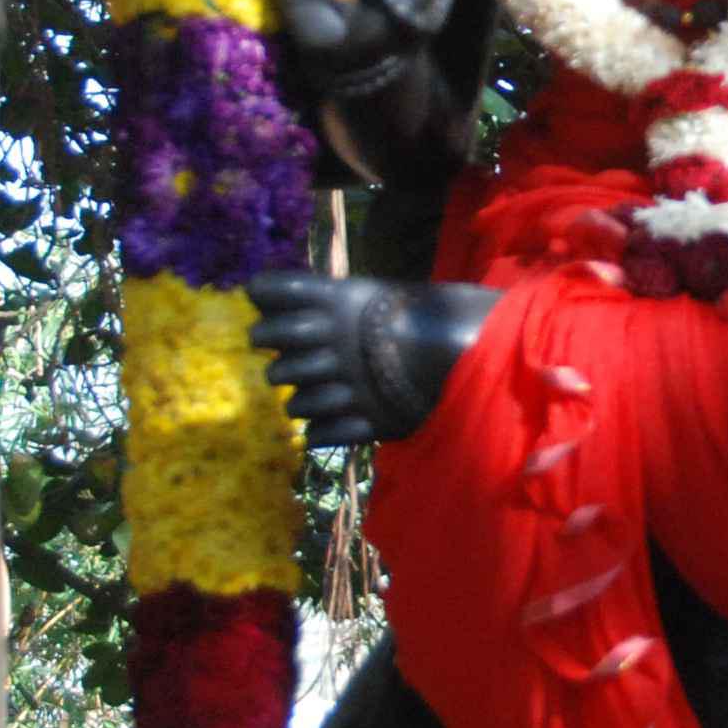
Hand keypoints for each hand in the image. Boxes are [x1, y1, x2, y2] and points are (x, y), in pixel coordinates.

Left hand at [245, 273, 492, 447]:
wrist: (467, 348)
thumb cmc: (423, 313)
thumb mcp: (376, 294)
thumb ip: (330, 299)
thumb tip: (283, 299)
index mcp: (337, 303)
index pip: (277, 293)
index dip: (263, 296)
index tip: (260, 304)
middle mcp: (331, 344)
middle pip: (275, 353)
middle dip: (274, 360)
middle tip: (281, 360)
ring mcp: (345, 386)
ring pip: (295, 404)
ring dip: (299, 401)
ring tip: (309, 397)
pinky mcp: (364, 421)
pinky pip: (320, 435)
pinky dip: (319, 431)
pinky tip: (325, 423)